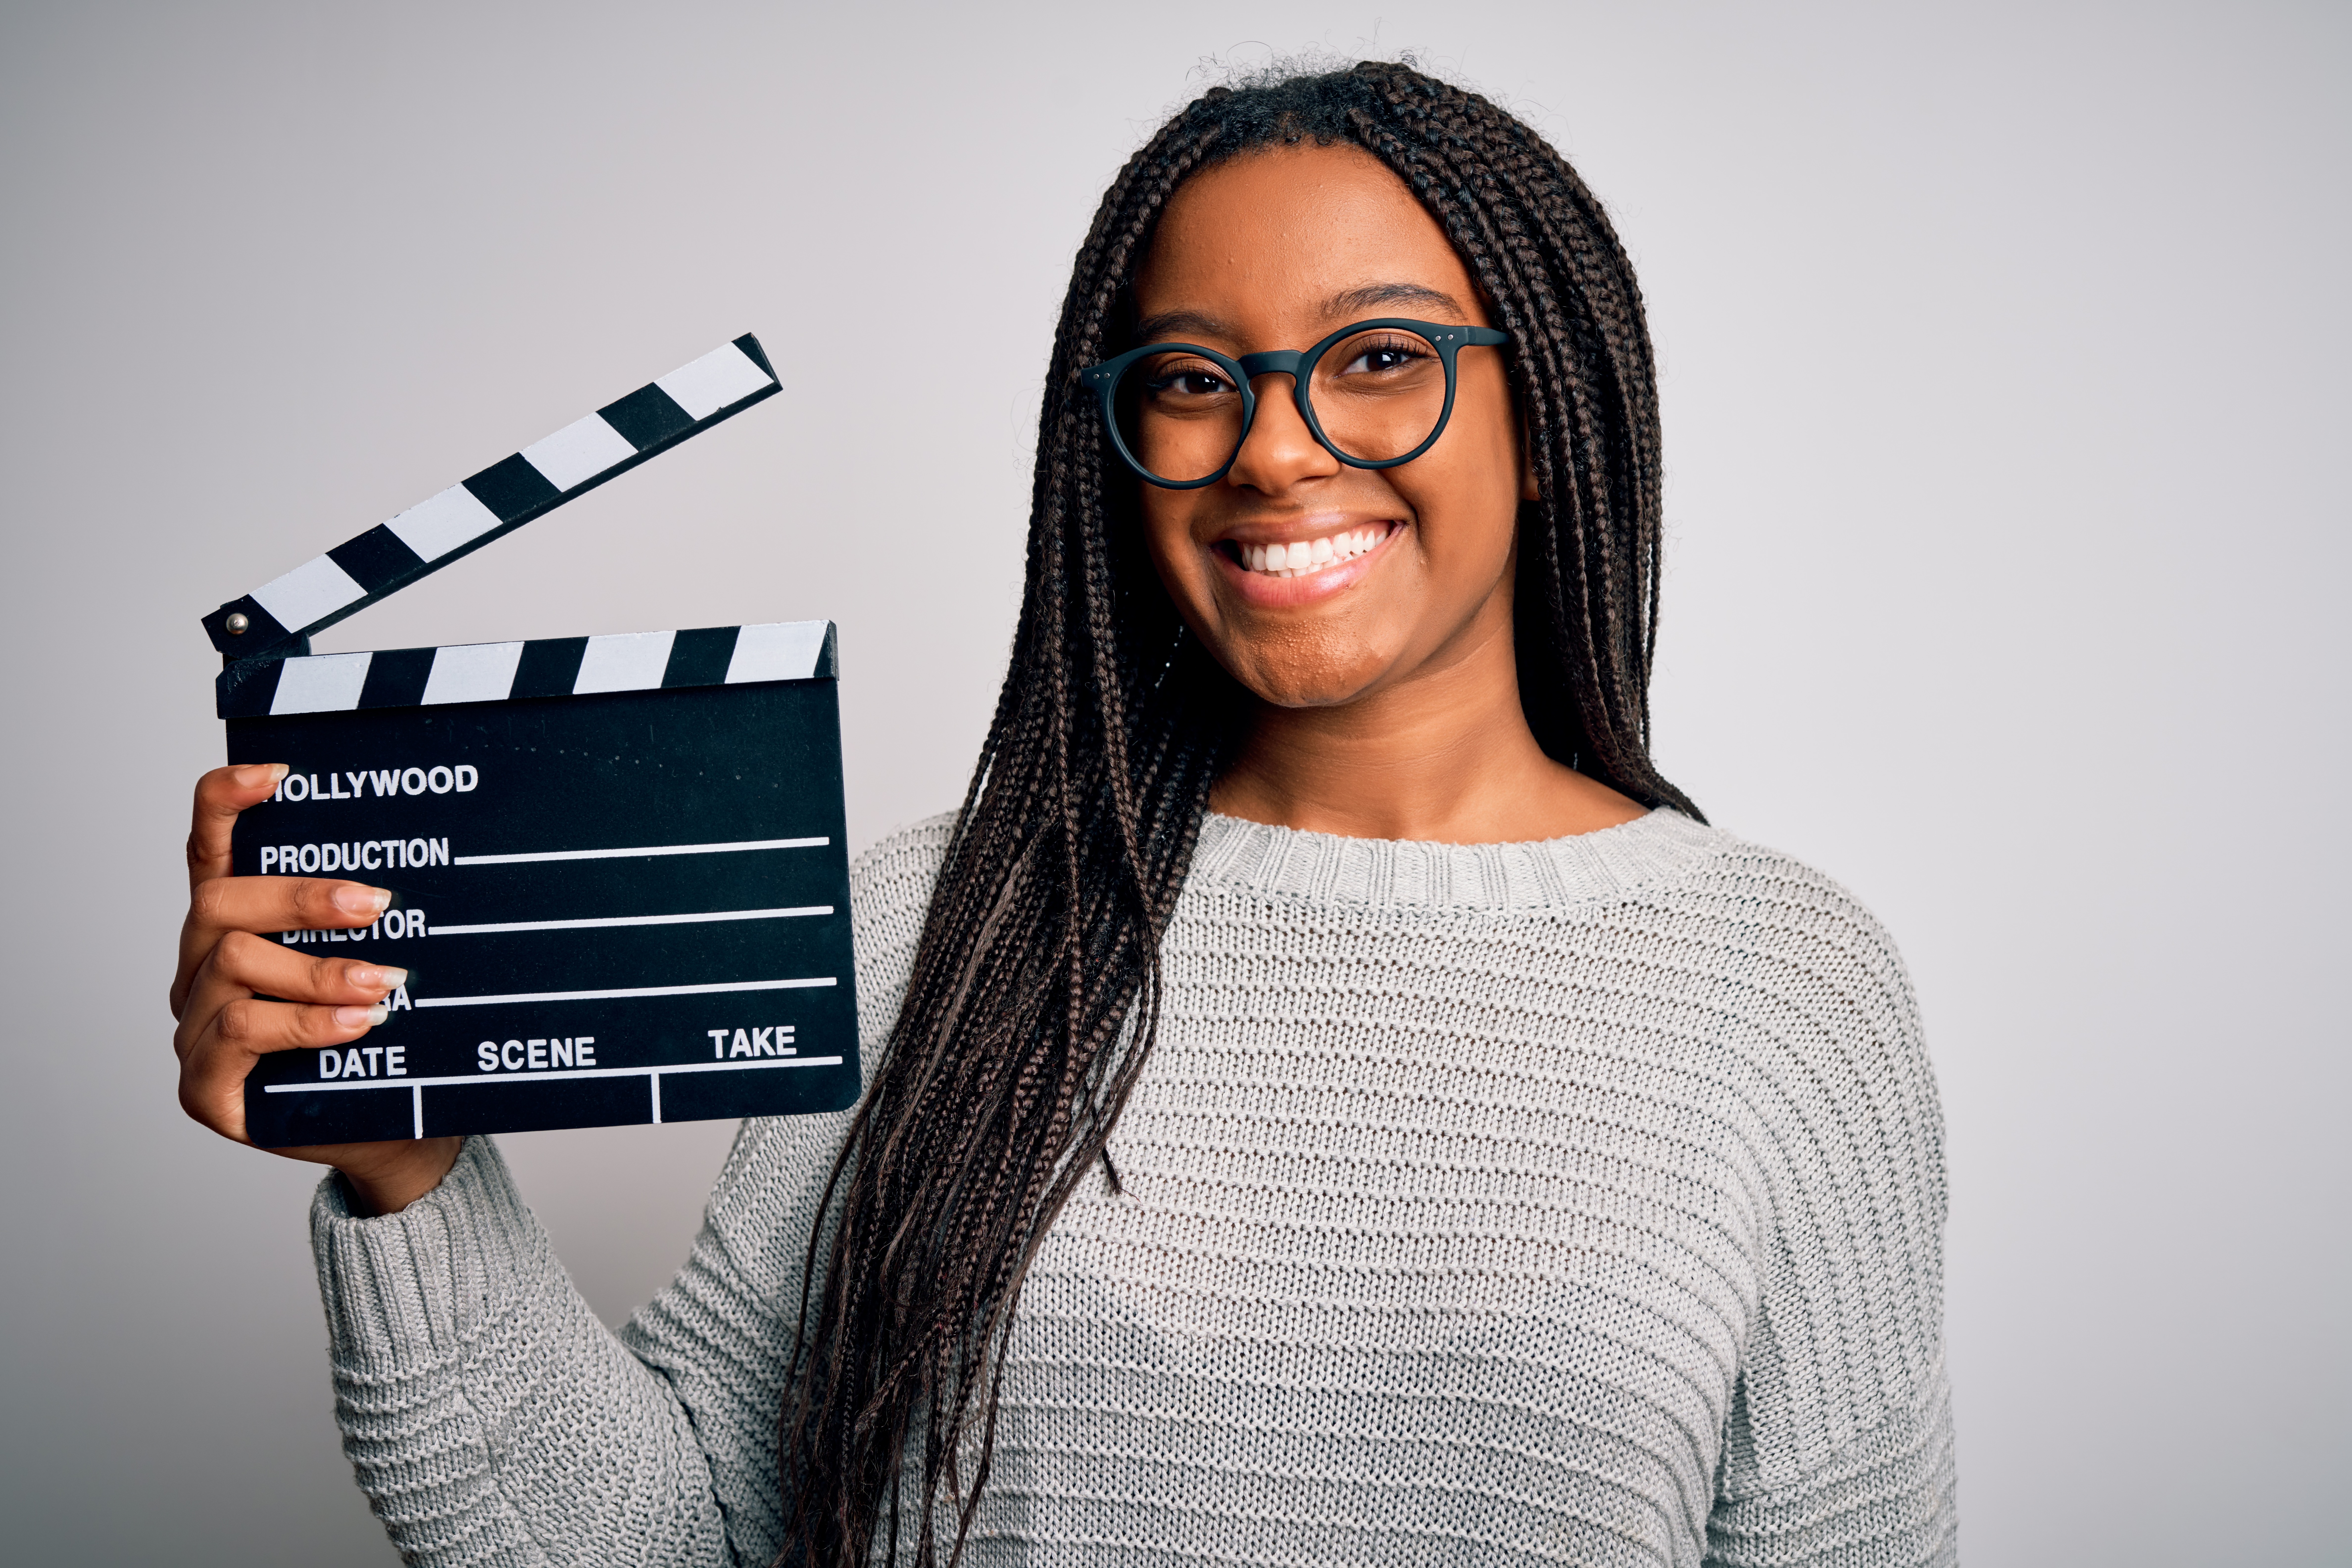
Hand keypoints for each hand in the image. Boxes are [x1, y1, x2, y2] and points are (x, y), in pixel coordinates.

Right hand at [172, 764, 459, 1213]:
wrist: (394, 1130)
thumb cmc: (382, 1041)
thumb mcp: (377, 962)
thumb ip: (365, 920)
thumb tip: (410, 863)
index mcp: (233, 930)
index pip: (210, 851)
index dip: (226, 803)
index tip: (275, 774)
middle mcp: (200, 971)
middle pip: (220, 902)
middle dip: (300, 897)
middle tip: (375, 904)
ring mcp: (194, 1030)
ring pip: (233, 965)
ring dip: (318, 970)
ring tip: (384, 982)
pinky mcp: (204, 1088)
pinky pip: (240, 1031)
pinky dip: (305, 1021)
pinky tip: (357, 1025)